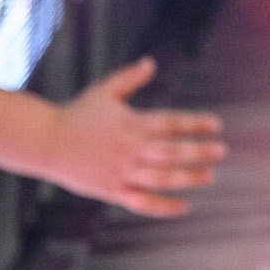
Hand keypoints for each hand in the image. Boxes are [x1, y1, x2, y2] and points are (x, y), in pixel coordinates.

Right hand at [40, 57, 225, 215]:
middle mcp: (129, 149)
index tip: (216, 125)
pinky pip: (142, 202)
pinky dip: (164, 206)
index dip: (194, 124)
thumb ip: (129, 78)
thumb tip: (151, 63)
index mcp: (131, 123)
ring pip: (161, 178)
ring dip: (187, 178)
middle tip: (222, 150)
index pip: (170, 123)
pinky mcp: (112, 191)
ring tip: (210, 176)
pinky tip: (184, 206)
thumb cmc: (77, 113)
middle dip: (199, 151)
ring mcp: (121, 172)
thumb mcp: (104, 90)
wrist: (46, 142)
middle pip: (171, 152)